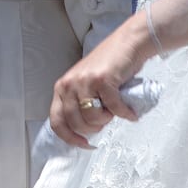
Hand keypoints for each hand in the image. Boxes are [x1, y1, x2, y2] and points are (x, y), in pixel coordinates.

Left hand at [50, 24, 146, 147]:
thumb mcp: (86, 84)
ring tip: (115, 111)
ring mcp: (84, 81)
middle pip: (76, 123)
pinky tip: (130, 113)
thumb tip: (84, 129)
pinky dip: (124, 113)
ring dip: (107, 119)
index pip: (57, 121)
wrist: (129, 43)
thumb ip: (80, 102)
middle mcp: (69, 84)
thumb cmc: (110, 64)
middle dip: (93, 128)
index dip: (70, 138)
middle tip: (105, 121)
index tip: (84, 144)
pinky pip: (113, 108)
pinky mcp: (102, 80)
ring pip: (92, 118)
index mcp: (62, 87)